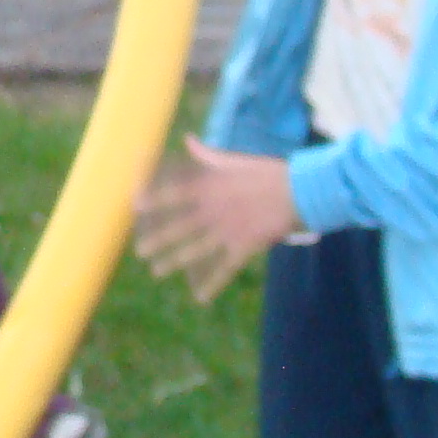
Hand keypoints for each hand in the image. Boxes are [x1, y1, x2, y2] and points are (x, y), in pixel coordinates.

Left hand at [133, 140, 301, 303]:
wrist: (301, 191)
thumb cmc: (268, 173)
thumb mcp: (236, 160)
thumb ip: (208, 155)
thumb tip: (188, 139)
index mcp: (212, 187)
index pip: (175, 193)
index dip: (154, 199)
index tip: (136, 206)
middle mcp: (216, 210)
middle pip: (180, 227)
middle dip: (159, 239)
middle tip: (140, 251)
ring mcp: (229, 230)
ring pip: (196, 249)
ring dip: (175, 261)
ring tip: (156, 271)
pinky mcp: (245, 246)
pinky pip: (225, 268)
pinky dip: (213, 284)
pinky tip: (200, 297)